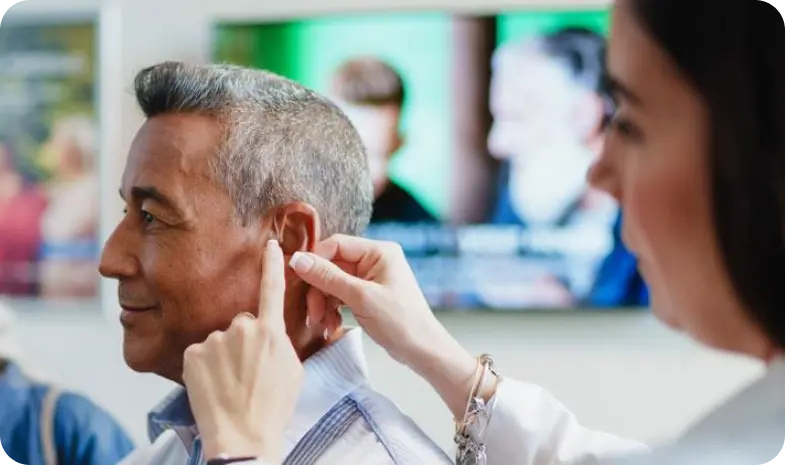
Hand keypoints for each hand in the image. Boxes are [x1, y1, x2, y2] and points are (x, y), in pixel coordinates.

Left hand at [182, 240, 302, 462]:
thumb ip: (282, 343)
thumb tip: (272, 333)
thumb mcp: (294, 371)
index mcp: (272, 332)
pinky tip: (214, 386)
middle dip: (243, 341)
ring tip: (231, 384)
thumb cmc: (273, 409)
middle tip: (248, 372)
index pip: (272, 289)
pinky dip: (204, 367)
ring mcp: (214, 340)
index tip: (269, 245)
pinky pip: (200, 353)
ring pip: (220, 340)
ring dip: (223, 356)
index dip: (271, 265)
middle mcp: (242, 328)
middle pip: (242, 323)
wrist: (243, 438)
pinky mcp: (191, 354)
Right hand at [287, 235, 489, 419]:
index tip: (298, 280)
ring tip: (322, 323)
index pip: (336, 245)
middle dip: (319, 289)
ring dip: (324, 302)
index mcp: (378, 251)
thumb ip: (328, 277)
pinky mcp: (368, 294)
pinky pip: (341, 294)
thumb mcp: (360, 298)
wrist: (422, 351)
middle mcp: (375, 259)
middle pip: (332, 265)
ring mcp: (371, 277)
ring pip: (333, 282)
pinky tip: (332, 325)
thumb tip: (297, 259)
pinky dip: (333, 309)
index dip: (314, 261)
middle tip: (313, 313)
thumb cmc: (400, 322)